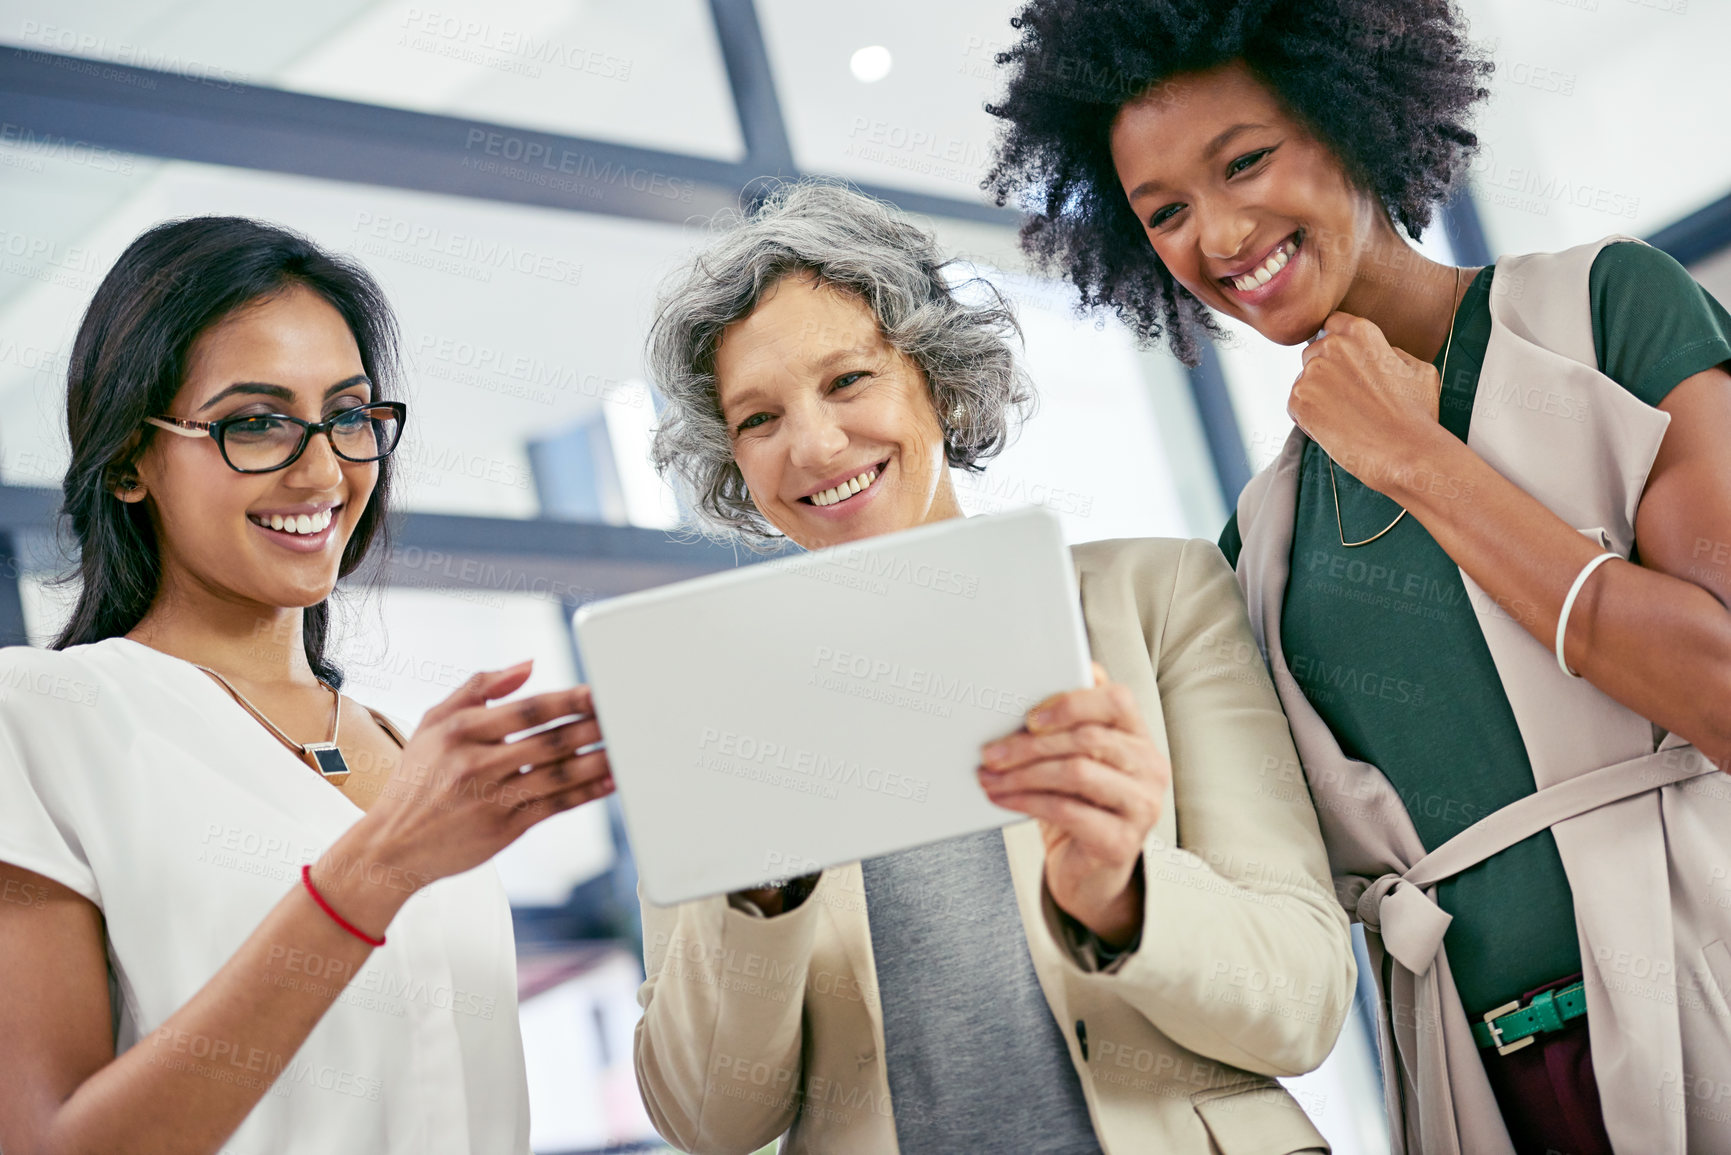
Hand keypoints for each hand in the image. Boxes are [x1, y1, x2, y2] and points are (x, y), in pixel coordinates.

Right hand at [315, 661, 613, 933]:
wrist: (392, 846)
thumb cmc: (417, 778)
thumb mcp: (434, 723)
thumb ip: (480, 688)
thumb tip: (528, 664)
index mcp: (459, 732)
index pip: (526, 710)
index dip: (567, 701)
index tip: (596, 693)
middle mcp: (476, 765)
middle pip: (549, 742)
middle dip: (591, 728)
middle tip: (623, 717)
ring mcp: (491, 799)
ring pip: (557, 776)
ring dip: (596, 761)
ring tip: (625, 748)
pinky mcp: (504, 830)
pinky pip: (554, 807)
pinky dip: (585, 794)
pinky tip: (608, 782)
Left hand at [977, 663, 1168, 945]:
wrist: (1089, 871)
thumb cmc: (1079, 805)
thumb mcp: (1076, 761)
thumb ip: (1068, 724)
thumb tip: (1030, 685)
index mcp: (1140, 738)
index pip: (1117, 701)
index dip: (1072, 703)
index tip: (1029, 717)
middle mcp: (1151, 769)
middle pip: (1089, 739)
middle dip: (1030, 744)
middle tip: (990, 752)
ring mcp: (1142, 806)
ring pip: (1077, 773)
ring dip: (1023, 774)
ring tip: (989, 777)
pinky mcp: (1122, 841)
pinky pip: (1068, 811)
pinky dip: (1027, 801)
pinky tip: (1002, 799)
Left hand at [1288, 311, 1443, 494]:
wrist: (1405, 452)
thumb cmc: (1417, 414)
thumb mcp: (1419, 369)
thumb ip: (1392, 352)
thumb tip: (1381, 352)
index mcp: (1360, 332)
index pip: (1333, 324)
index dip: (1338, 345)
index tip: (1345, 362)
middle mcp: (1331, 346)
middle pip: (1314, 353)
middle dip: (1326, 372)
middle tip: (1349, 398)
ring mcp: (1311, 373)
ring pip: (1304, 380)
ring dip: (1318, 396)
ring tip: (1346, 417)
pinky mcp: (1298, 400)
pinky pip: (1295, 405)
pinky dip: (1309, 418)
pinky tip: (1335, 429)